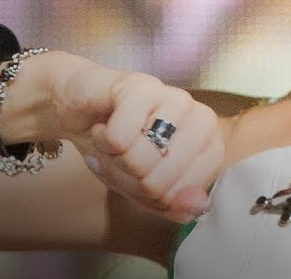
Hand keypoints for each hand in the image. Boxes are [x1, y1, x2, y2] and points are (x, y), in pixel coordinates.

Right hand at [50, 58, 224, 223]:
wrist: (81, 110)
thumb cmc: (119, 149)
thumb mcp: (143, 189)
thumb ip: (175, 205)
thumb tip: (199, 205)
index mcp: (210, 145)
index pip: (188, 196)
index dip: (156, 198)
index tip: (142, 177)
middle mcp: (201, 119)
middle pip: (160, 184)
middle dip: (127, 180)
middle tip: (121, 158)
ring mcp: (175, 99)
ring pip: (139, 161)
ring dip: (112, 160)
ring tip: (113, 141)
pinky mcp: (143, 86)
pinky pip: (118, 138)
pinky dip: (100, 140)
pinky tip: (103, 126)